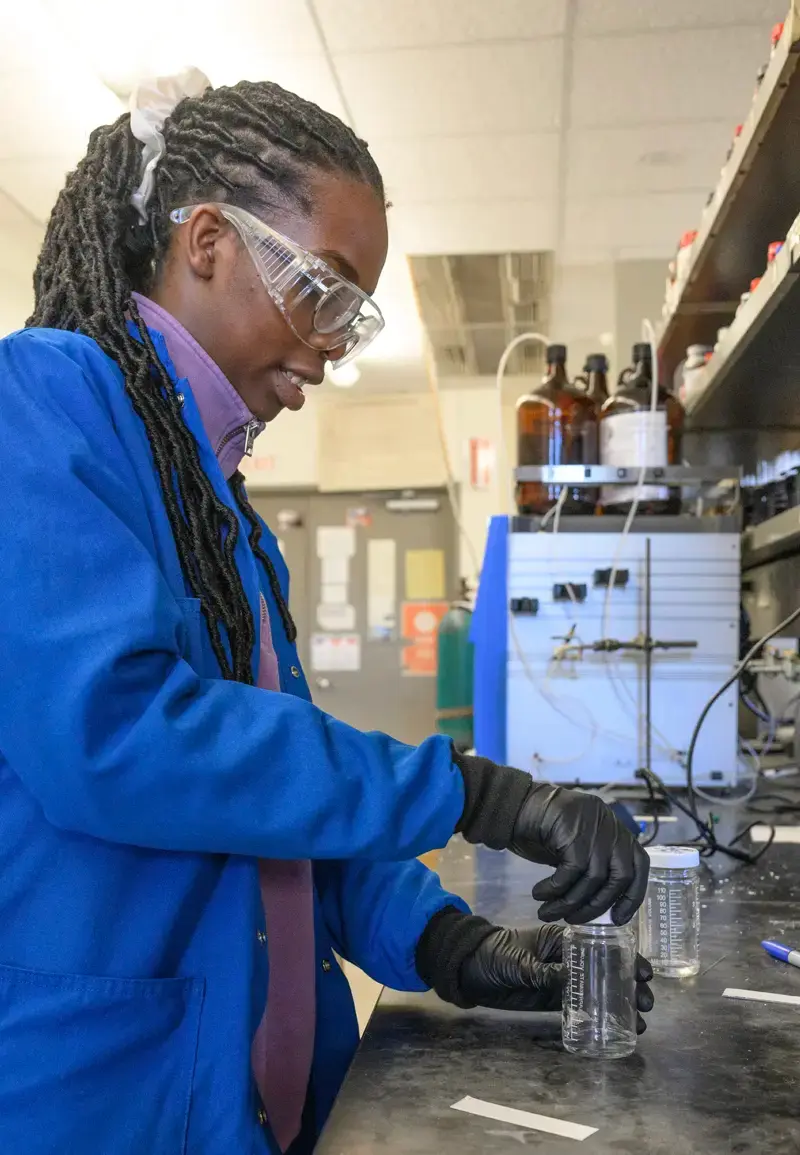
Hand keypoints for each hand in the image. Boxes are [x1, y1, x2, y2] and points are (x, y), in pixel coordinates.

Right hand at [454, 752, 648, 924]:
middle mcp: (610, 826)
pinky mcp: (573, 831)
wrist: (516, 803)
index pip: (640, 864)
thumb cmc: (544, 827)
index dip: (633, 895)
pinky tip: (540, 894)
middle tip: (574, 920)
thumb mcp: (576, 846)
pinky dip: (555, 889)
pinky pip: (570, 872)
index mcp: (616, 829)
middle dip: (597, 905)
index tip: (618, 918)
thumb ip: (592, 865)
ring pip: (594, 878)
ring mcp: (594, 827)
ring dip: (569, 902)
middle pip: (620, 876)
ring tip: (548, 913)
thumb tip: (598, 904)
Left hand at [460, 924, 653, 1031]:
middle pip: (609, 969)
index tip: (644, 973)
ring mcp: (564, 980)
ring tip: (641, 1022)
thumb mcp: (517, 960)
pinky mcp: (555, 1000)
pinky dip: (602, 1017)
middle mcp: (569, 958)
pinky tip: (620, 1029)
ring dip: (623, 1005)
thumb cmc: (492, 953)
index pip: (602, 944)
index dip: (627, 957)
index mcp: (563, 938)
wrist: (468, 970)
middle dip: (632, 985)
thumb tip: (568, 980)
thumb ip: (540, 971)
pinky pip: (584, 1009)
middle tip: (647, 1003)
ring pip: (601, 991)